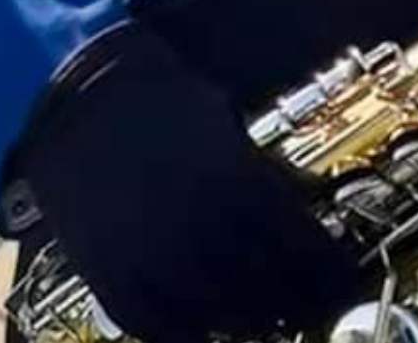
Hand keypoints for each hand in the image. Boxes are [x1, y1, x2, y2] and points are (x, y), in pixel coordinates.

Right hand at [13, 23, 362, 341]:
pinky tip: (211, 330)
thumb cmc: (155, 97)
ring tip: (274, 324)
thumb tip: (290, 205)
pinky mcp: (110, 275)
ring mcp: (151, 257)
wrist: (73, 98)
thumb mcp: (220, 120)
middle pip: (263, 284)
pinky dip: (190, 332)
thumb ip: (253, 170)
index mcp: (229, 179)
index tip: (344, 282)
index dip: (324, 269)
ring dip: (252, 322)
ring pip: (216, 313)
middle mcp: (196, 226)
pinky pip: (158, 324)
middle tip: (319, 309)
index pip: (295, 240)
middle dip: (298, 302)